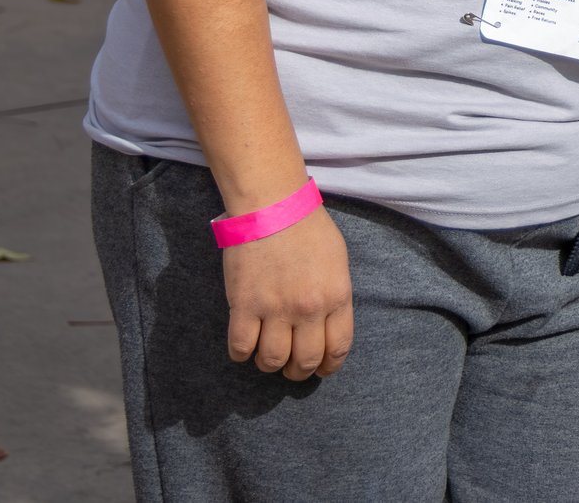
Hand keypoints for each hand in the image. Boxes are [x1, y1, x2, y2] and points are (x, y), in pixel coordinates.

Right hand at [221, 205, 353, 380]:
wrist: (273, 207)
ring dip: (270, 365)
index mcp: (337, 296)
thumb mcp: (337, 262)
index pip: (338, 348)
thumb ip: (335, 295)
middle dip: (299, 372)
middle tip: (292, 368)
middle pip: (306, 361)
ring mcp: (275, 309)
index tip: (321, 370)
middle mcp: (309, 308)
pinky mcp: (244, 306)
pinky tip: (246, 346)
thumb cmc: (308, 229)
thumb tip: (329, 325)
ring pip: (273, 361)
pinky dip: (242, 354)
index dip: (329, 367)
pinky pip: (241, 348)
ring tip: (269, 357)